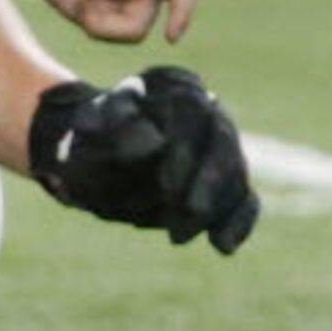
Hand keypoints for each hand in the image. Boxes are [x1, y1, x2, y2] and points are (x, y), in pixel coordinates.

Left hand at [30, 67, 258, 252]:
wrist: (88, 153)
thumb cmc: (87, 136)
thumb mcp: (88, 128)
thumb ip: (116, 126)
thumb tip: (158, 141)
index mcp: (172, 84)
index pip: (196, 112)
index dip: (188, 151)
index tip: (167, 186)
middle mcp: (204, 107)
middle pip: (224, 141)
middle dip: (210, 181)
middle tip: (187, 214)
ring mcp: (217, 145)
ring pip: (235, 171)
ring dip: (215, 207)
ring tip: (178, 235)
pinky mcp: (223, 178)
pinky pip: (244, 197)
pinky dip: (239, 221)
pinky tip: (223, 246)